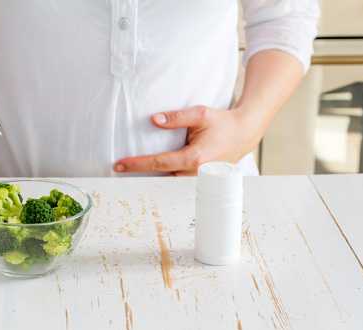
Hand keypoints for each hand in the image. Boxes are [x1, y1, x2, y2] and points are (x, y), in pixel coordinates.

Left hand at [114, 106, 261, 175]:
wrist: (245, 133)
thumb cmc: (223, 123)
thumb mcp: (200, 114)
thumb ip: (176, 118)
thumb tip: (153, 120)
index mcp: (194, 158)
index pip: (158, 163)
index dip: (137, 164)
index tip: (119, 164)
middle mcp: (196, 173)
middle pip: (161, 178)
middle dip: (140, 177)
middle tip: (118, 172)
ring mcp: (199, 180)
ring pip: (169, 183)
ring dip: (152, 179)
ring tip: (130, 174)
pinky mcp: (201, 181)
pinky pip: (178, 182)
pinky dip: (165, 179)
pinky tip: (153, 175)